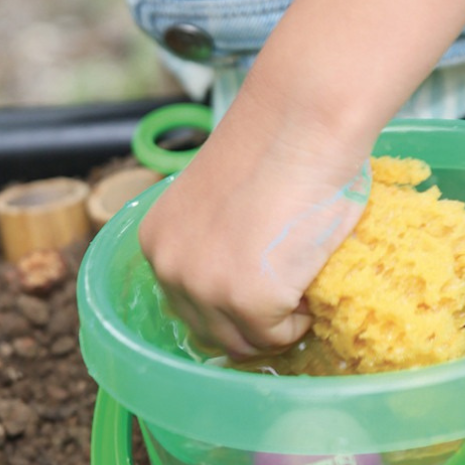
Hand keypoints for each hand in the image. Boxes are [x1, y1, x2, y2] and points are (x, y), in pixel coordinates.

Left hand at [138, 82, 372, 357]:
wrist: (302, 122)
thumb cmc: (276, 145)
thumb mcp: (217, 203)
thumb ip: (215, 241)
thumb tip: (243, 270)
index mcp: (157, 242)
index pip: (187, 305)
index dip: (228, 306)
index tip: (262, 292)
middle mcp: (170, 268)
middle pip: (211, 332)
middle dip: (251, 323)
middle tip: (288, 296)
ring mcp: (206, 288)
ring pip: (243, 342)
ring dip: (276, 325)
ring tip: (300, 282)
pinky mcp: (247, 301)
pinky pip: (277, 337)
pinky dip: (299, 320)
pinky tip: (308, 277)